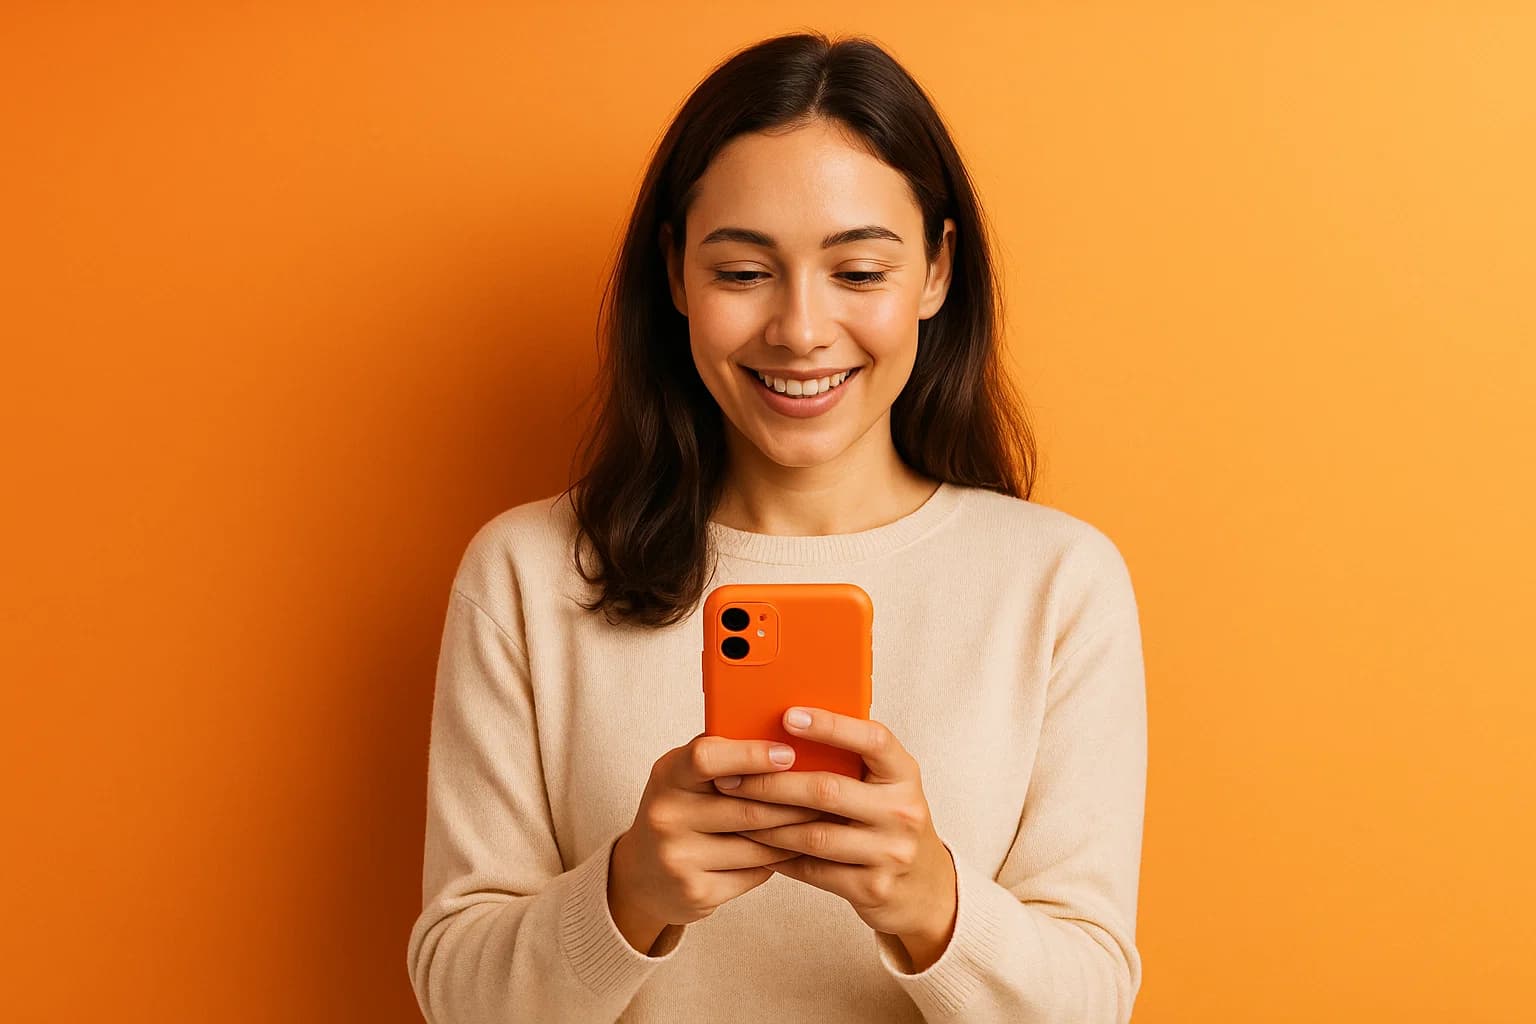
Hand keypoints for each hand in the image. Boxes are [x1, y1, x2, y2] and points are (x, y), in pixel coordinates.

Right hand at [608, 732, 829, 950]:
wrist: (641, 876)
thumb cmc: (679, 811)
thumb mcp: (684, 777)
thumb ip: (721, 755)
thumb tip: (784, 734)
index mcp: (667, 776)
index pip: (707, 758)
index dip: (751, 755)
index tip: (789, 754)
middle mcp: (667, 816)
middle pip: (748, 808)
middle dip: (795, 802)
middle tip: (829, 794)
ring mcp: (679, 858)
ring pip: (758, 845)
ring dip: (794, 835)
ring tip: (819, 823)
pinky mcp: (695, 892)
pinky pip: (754, 874)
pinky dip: (776, 862)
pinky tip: (789, 851)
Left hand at [712, 707, 957, 965]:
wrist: (925, 890)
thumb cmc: (889, 823)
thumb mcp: (885, 787)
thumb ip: (851, 763)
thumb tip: (784, 732)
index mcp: (904, 774)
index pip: (873, 739)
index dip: (831, 725)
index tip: (788, 715)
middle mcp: (902, 811)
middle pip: (827, 790)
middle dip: (772, 783)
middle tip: (733, 777)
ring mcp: (890, 852)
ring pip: (813, 834)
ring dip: (768, 823)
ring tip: (737, 812)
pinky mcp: (872, 888)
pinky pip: (814, 869)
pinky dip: (780, 857)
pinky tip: (758, 846)